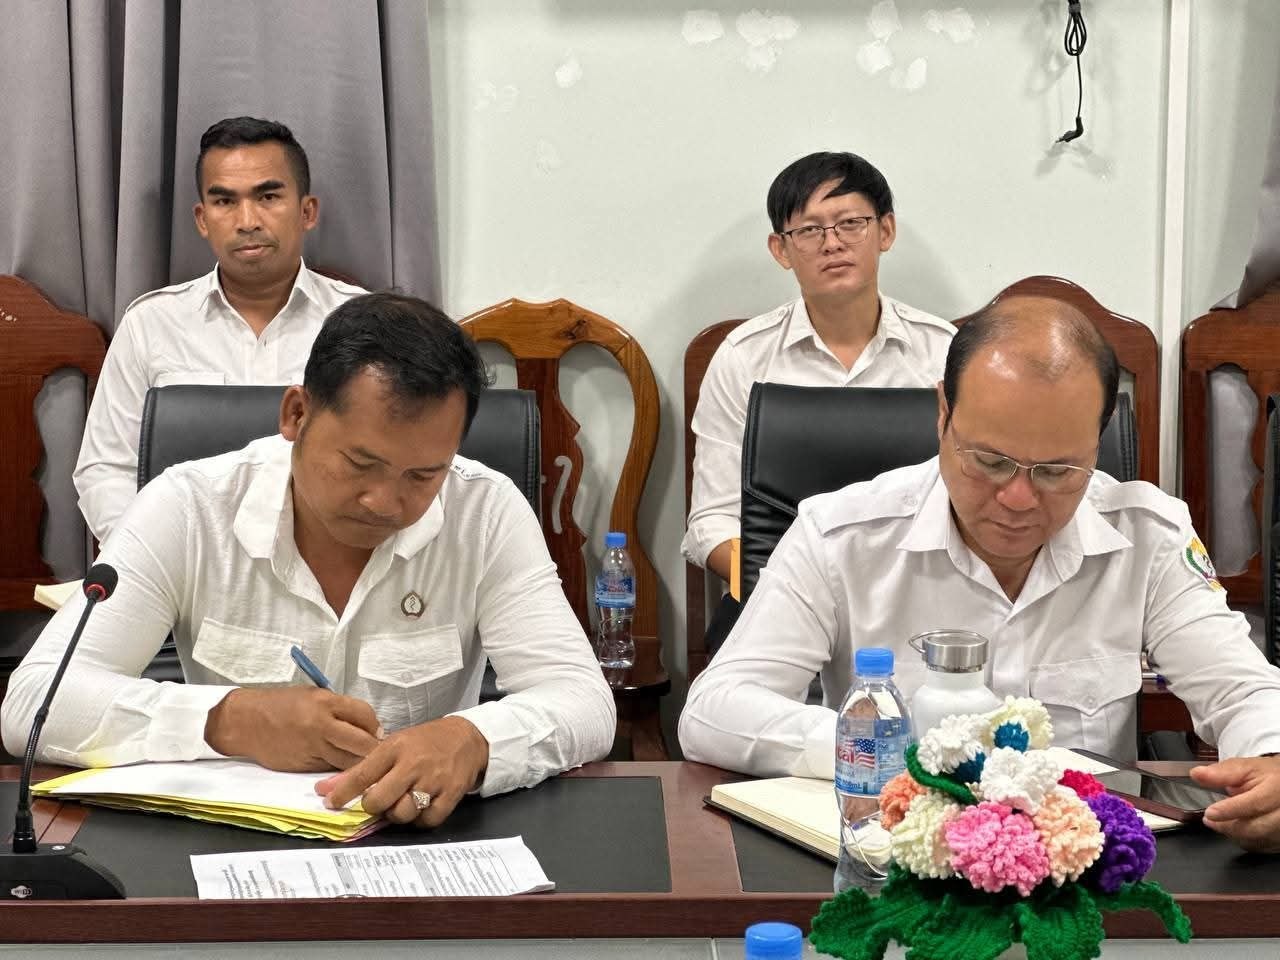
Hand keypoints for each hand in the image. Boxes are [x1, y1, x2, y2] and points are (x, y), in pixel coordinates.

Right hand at [204, 687, 382, 771]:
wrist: (245, 722)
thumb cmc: (280, 705)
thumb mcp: (312, 695)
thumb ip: (338, 708)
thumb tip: (364, 725)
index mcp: (325, 702)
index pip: (365, 715)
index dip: (374, 725)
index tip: (376, 731)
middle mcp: (322, 725)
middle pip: (363, 743)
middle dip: (373, 748)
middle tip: (375, 749)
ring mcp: (313, 748)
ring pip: (349, 762)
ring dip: (359, 763)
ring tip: (360, 760)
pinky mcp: (304, 765)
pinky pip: (330, 769)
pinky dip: (338, 769)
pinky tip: (339, 766)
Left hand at [314, 715, 489, 827]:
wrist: (467, 737)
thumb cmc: (424, 742)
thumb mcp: (393, 746)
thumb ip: (360, 769)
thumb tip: (324, 790)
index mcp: (395, 748)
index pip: (362, 774)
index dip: (343, 793)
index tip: (332, 803)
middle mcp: (413, 764)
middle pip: (379, 800)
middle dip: (373, 806)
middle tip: (378, 801)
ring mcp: (433, 780)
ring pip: (402, 814)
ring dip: (397, 814)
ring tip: (401, 803)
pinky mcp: (451, 794)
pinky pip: (428, 820)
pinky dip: (420, 820)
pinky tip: (420, 809)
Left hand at [1191, 755, 1279, 852]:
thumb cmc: (1267, 776)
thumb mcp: (1245, 767)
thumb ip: (1222, 773)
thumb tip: (1197, 774)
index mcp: (1277, 789)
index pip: (1254, 804)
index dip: (1230, 810)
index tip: (1209, 813)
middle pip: (1257, 828)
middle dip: (1229, 827)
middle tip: (1209, 820)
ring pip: (1258, 840)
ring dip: (1235, 835)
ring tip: (1221, 823)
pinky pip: (1263, 846)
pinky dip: (1246, 840)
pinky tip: (1237, 829)